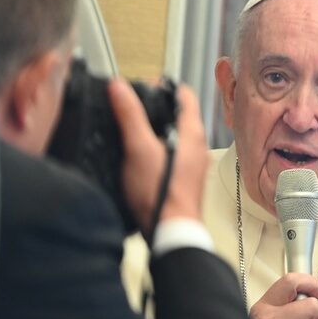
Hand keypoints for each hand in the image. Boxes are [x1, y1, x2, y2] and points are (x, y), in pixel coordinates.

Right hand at [109, 79, 207, 234]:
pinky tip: (139, 159)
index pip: (184, 94)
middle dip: (155, 109)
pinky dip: (157, 151)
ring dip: (155, 131)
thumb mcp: (138, 147)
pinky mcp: (185, 180)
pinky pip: (173, 156)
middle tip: (131, 110)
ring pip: (175, 136)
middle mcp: (197, 147)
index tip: (143, 89)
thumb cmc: (161, 194)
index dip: (163, 87)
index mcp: (192, 132)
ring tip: (132, 134)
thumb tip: (119, 87)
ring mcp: (193, 165)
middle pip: (178, 115)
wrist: (170, 232)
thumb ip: (129, 114)